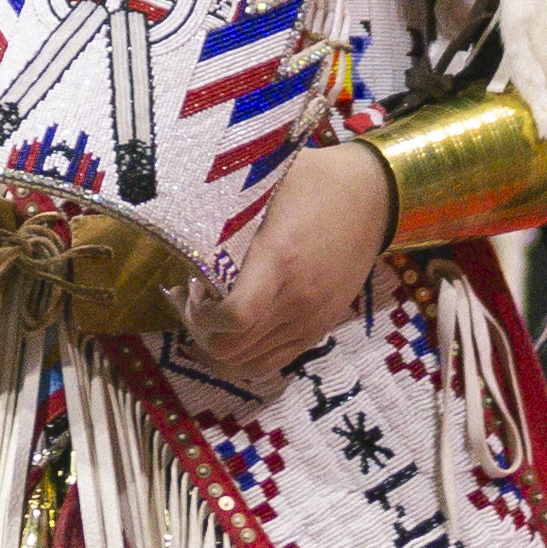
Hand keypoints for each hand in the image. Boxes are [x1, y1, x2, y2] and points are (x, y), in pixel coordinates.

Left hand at [182, 140, 400, 384]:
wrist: (374, 198)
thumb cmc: (313, 182)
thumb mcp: (266, 184)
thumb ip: (226, 207)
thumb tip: (173, 215)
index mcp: (281, 260)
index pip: (235, 317)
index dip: (201, 317)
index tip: (189, 294)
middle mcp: (297, 299)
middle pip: (233, 349)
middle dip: (200, 333)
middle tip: (191, 303)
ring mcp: (311, 319)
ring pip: (249, 365)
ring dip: (221, 347)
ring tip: (211, 317)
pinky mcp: (320, 328)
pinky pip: (274, 363)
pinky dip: (246, 354)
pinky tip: (236, 328)